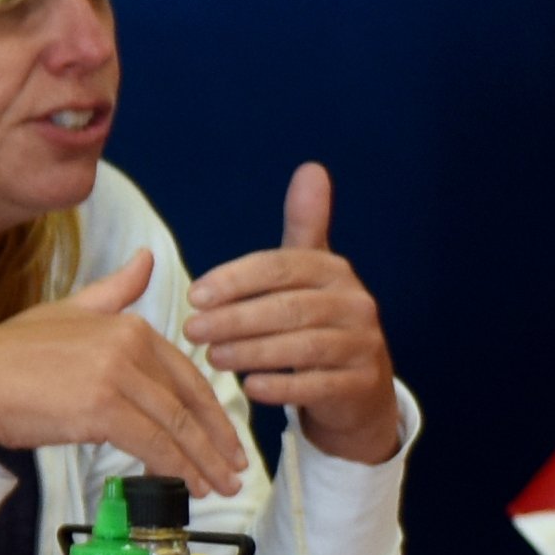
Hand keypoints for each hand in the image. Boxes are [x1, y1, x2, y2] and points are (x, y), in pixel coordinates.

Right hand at [0, 252, 256, 497]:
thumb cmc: (7, 356)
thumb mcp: (65, 311)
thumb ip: (113, 291)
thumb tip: (147, 258)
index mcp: (127, 324)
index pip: (186, 374)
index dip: (211, 411)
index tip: (223, 439)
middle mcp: (127, 344)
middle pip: (188, 403)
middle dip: (216, 442)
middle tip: (232, 471)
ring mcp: (115, 376)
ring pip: (176, 427)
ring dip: (202, 463)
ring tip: (216, 487)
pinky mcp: (101, 409)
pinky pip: (152, 445)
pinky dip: (175, 468)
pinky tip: (184, 486)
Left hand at [187, 160, 407, 465]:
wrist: (358, 386)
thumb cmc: (319, 320)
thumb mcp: (311, 270)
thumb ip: (305, 224)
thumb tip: (311, 168)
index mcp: (334, 271)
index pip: (279, 267)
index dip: (235, 280)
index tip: (194, 295)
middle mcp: (355, 304)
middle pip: (287, 309)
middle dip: (234, 319)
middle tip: (191, 330)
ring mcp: (363, 345)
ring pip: (300, 348)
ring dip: (250, 352)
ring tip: (212, 357)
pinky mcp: (362, 384)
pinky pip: (316, 386)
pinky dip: (280, 386)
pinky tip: (249, 387)